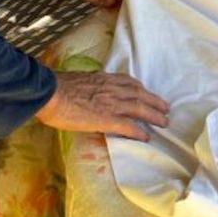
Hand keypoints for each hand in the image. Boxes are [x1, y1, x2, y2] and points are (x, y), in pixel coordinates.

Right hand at [36, 71, 169, 139]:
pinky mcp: (107, 119)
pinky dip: (139, 131)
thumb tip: (92, 91)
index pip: (129, 82)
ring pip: (139, 109)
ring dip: (154, 116)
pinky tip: (146, 137)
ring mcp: (111, 104)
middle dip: (154, 102)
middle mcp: (113, 89)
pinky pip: (128, 126)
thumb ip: (92, 85)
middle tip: (166, 108)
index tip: (148, 93)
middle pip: (140, 95)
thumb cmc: (59, 87)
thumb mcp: (81, 80)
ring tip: (164, 122)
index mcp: (105, 79)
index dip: (141, 89)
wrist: (51, 93)